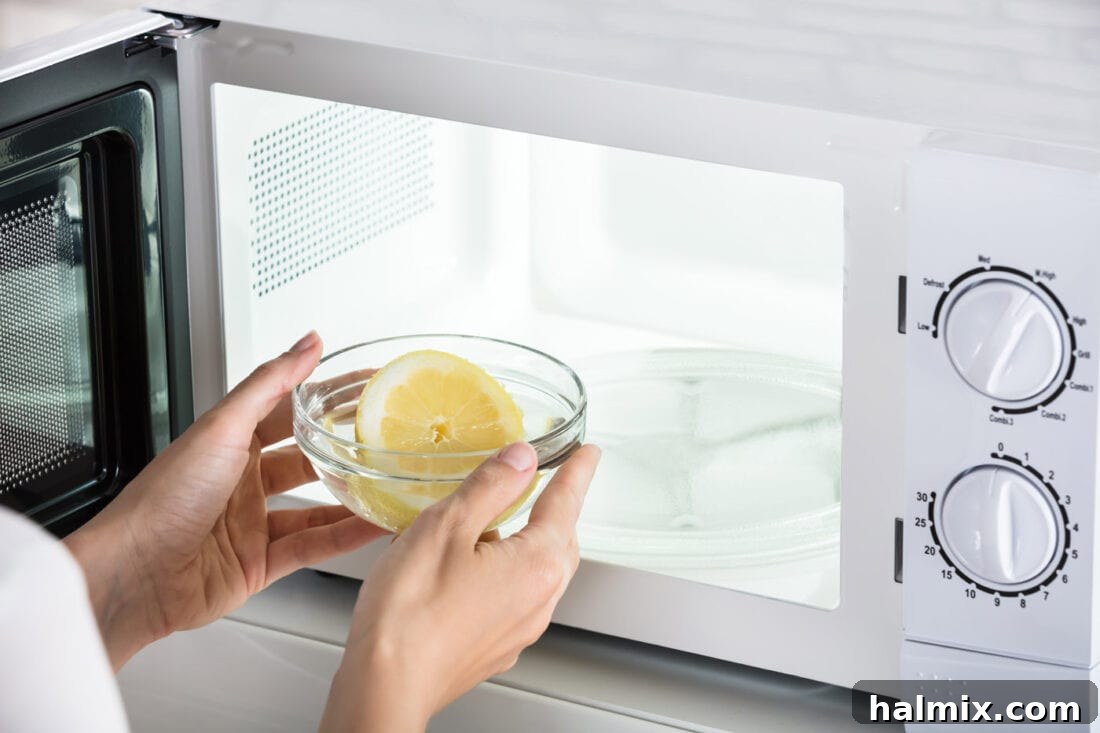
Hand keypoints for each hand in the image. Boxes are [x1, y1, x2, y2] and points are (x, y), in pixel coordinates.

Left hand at [65, 331, 386, 668]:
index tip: (363, 385)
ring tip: (387, 485)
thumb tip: (305, 343)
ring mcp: (251, 524)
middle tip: (385, 437)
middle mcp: (240, 481)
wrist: (135, 572)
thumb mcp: (222, 427)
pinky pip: (312, 545)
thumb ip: (270, 384)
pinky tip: (371, 527)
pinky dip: (345, 537)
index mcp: (227, 443)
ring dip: (350, 497)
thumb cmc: (163, 497)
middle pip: (305, 459)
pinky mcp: (259, 564)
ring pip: (315, 506)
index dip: (326, 397)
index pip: (287, 410)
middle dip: (343, 449)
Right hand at [321, 441, 600, 731]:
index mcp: (536, 564)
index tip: (587, 454)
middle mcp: (538, 600)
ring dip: (528, 542)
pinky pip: (515, 598)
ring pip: (538, 572)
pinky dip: (505, 572)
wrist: (385, 685)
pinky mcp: (495, 647)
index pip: (566, 503)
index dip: (577, 472)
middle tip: (552, 482)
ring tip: (498, 521)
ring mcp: (519, 629)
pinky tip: (471, 567)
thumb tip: (521, 457)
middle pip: (560, 541)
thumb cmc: (411, 612)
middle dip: (558, 509)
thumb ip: (490, 486)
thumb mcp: (447, 525)